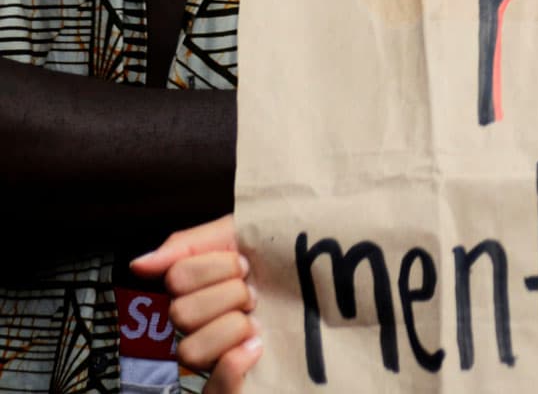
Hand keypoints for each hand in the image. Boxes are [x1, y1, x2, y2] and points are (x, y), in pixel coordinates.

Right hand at [131, 215, 261, 392]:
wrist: (321, 282)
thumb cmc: (277, 260)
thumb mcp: (237, 236)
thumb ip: (187, 245)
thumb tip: (139, 264)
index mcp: (193, 292)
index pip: (177, 278)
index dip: (217, 267)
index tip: (246, 264)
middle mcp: (197, 328)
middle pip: (182, 314)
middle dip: (230, 295)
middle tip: (255, 295)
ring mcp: (213, 358)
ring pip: (191, 351)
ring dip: (232, 329)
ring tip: (258, 322)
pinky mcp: (232, 384)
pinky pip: (215, 390)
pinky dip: (231, 369)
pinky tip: (255, 347)